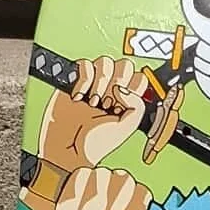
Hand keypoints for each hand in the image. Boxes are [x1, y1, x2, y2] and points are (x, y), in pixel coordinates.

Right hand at [38, 57, 149, 173]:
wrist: (69, 148)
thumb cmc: (96, 142)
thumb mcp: (127, 127)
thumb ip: (137, 105)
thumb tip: (122, 87)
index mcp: (128, 99)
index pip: (140, 78)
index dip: (134, 87)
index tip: (124, 105)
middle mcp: (113, 88)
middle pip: (125, 65)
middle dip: (119, 83)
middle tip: (109, 105)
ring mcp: (95, 82)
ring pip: (106, 61)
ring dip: (101, 83)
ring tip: (95, 103)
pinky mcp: (76, 79)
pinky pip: (85, 64)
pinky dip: (84, 81)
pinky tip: (80, 97)